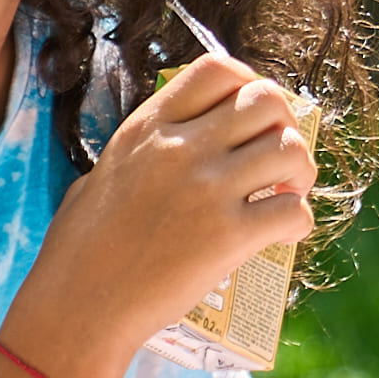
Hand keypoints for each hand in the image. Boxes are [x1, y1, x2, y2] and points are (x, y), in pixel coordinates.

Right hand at [34, 53, 317, 345]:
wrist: (80, 307)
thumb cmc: (78, 250)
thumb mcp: (100, 177)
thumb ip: (139, 153)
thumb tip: (162, 150)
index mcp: (150, 127)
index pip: (219, 69)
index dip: (247, 85)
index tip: (249, 116)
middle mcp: (182, 148)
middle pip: (267, 100)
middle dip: (284, 125)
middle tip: (276, 157)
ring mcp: (208, 190)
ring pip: (291, 149)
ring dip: (300, 171)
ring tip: (287, 192)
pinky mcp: (229, 237)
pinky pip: (294, 211)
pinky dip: (298, 221)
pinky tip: (280, 234)